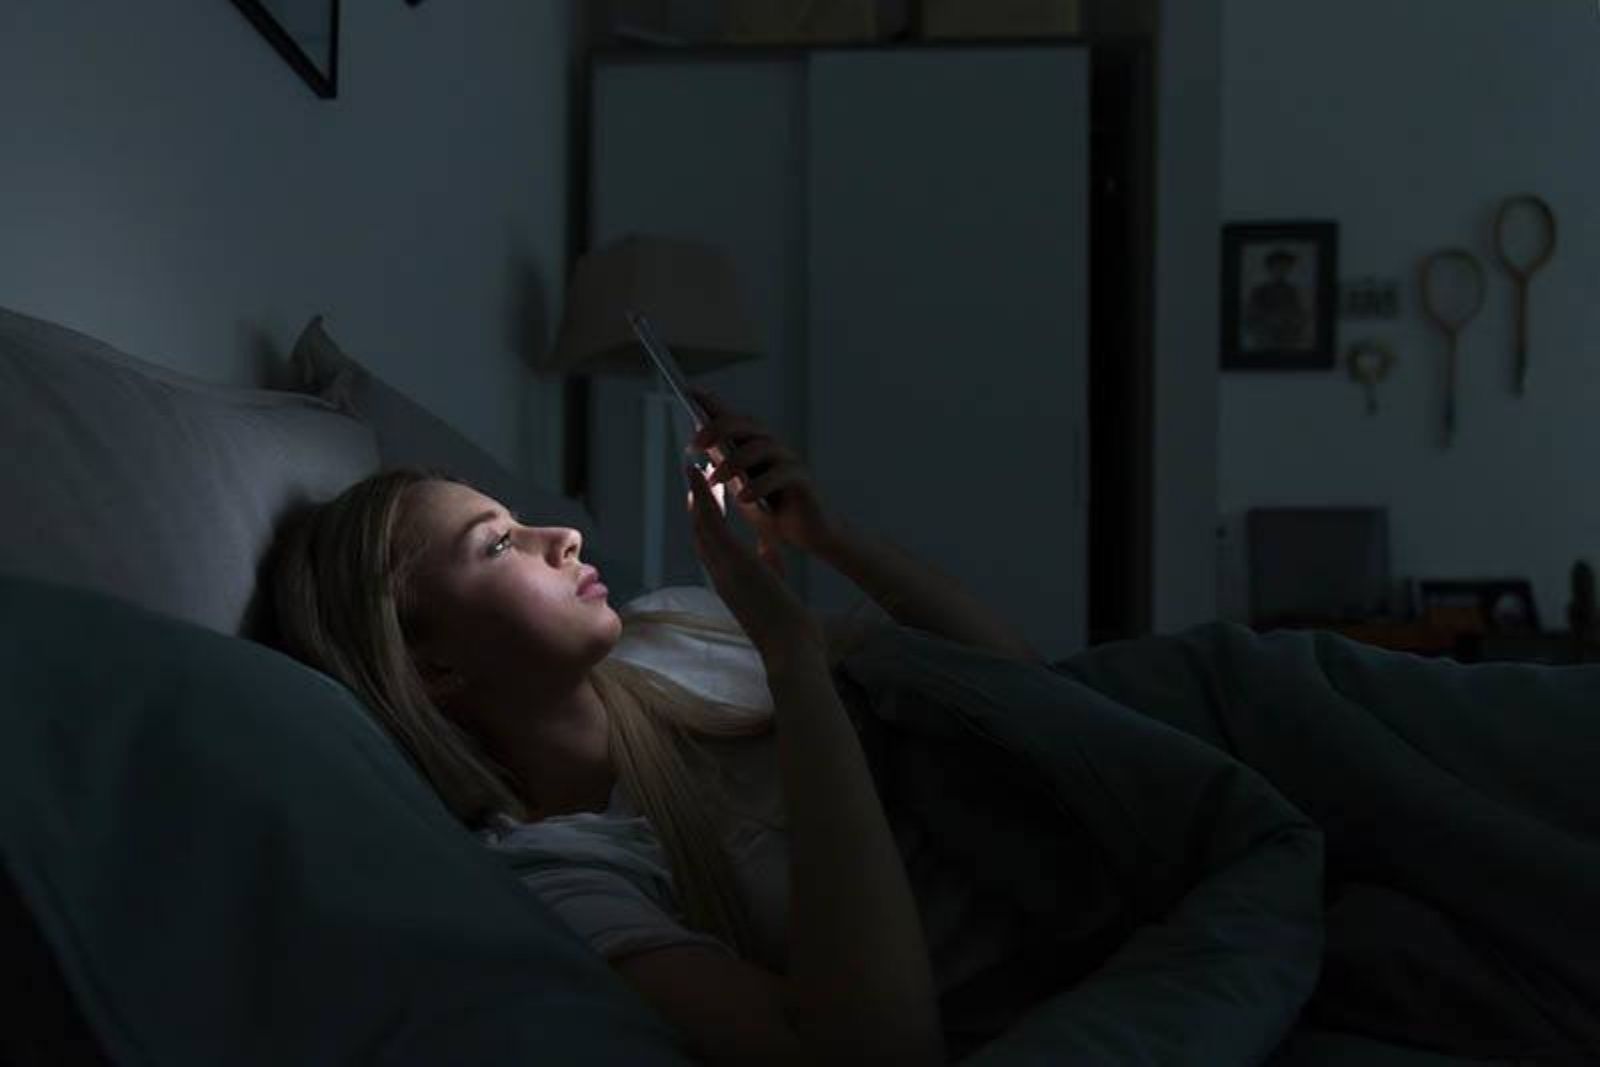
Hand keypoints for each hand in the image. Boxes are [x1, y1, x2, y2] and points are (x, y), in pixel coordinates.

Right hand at [684, 463, 823, 664]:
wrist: (789, 646)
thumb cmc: (785, 623)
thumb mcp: (774, 583)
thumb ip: (768, 562)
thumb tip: (769, 544)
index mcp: (729, 580)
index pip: (710, 544)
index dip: (704, 518)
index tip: (705, 496)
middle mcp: (719, 573)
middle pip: (699, 530)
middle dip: (695, 502)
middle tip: (693, 474)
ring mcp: (723, 568)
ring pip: (700, 524)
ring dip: (695, 494)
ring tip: (693, 467)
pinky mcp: (733, 563)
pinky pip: (713, 524)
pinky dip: (705, 500)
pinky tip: (704, 479)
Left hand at [687, 389, 842, 571]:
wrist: (808, 537)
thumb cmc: (773, 512)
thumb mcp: (739, 487)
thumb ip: (723, 464)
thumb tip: (699, 441)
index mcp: (754, 447)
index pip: (732, 418)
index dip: (712, 402)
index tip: (689, 391)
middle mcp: (772, 447)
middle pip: (746, 424)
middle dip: (718, 428)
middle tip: (695, 444)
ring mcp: (789, 461)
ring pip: (762, 446)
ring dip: (734, 461)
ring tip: (716, 479)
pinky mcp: (803, 480)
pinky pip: (781, 473)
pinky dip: (760, 485)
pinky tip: (743, 497)